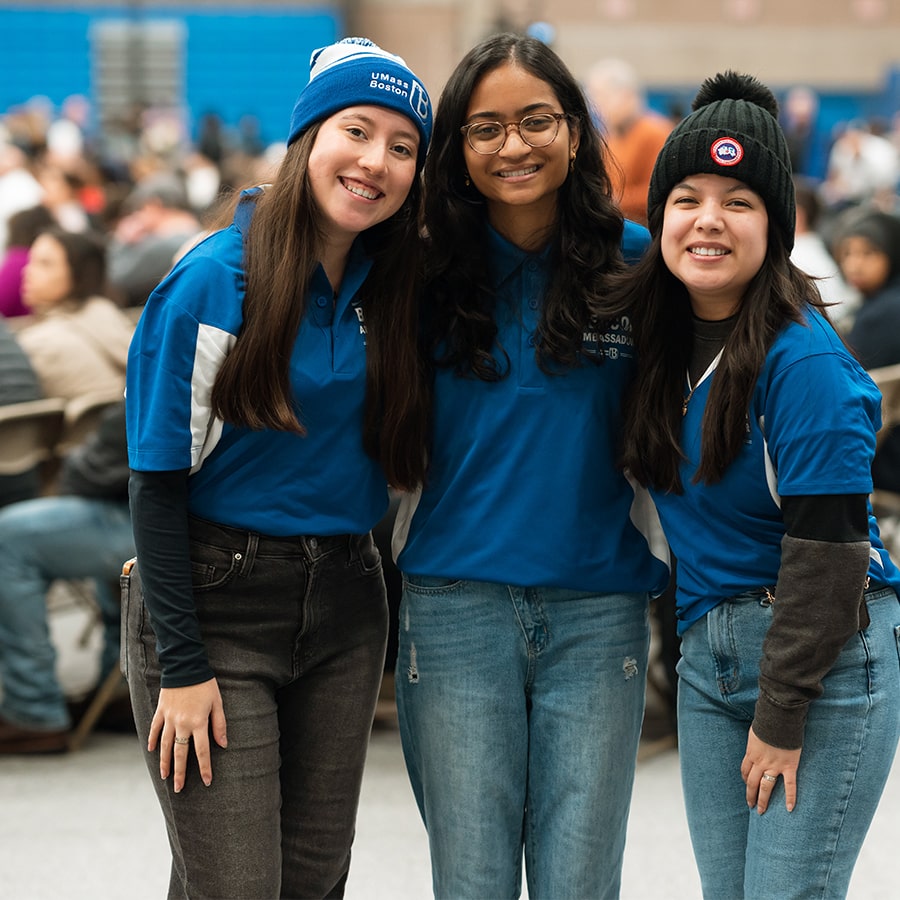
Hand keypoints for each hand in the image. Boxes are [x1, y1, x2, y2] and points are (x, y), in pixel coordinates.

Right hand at [148, 678, 226, 792]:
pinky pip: (154, 729)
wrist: (185, 666)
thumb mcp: (217, 703)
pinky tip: (152, 751)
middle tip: (179, 789)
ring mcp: (169, 718)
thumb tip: (223, 745)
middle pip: (180, 754)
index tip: (206, 781)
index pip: (202, 751)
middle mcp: (182, 724)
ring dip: (165, 762)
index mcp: (198, 723)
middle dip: (180, 773)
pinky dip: (152, 740)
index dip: (205, 768)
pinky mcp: (160, 711)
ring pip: (165, 745)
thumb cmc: (205, 684)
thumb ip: (219, 724)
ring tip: (165, 776)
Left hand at [740, 725, 800, 813]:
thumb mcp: (755, 731)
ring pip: (766, 787)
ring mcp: (774, 766)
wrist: (779, 719)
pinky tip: (790, 809)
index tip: (747, 784)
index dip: (745, 779)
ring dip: (762, 800)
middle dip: (750, 794)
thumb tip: (757, 741)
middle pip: (752, 782)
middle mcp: (760, 762)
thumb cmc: (767, 722)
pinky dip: (790, 798)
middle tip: (751, 805)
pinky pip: (789, 785)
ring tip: (761, 811)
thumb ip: (756, 740)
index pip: (745, 770)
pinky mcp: (789, 767)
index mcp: (751, 753)